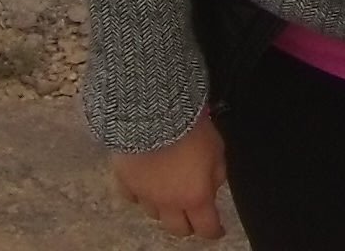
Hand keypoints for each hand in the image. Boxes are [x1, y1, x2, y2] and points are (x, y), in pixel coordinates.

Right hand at [109, 112, 229, 240]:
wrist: (155, 114)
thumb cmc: (190, 128)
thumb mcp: (217, 149)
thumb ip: (216, 173)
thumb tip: (212, 184)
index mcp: (195, 197)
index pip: (207, 227)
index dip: (214, 231)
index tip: (217, 229)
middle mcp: (169, 202)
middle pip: (178, 229)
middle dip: (188, 224)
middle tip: (193, 216)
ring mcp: (145, 194)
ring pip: (154, 215)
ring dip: (164, 208)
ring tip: (170, 195)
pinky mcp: (126, 182)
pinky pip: (133, 197)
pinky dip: (140, 195)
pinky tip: (146, 185)